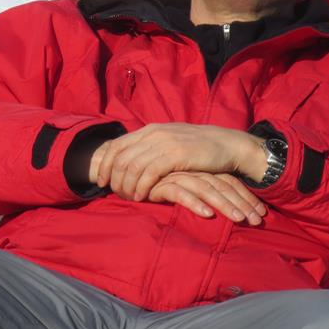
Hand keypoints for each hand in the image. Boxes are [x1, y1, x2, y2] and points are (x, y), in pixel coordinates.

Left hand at [89, 123, 266, 199]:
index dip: (105, 165)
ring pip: (133, 167)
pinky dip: (142, 187)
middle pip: (121, 158)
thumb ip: (150, 147)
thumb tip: (129, 161)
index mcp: (149, 129)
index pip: (116, 146)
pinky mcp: (176, 155)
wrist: (227, 144)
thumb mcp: (169, 141)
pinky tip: (142, 197)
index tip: (101, 182)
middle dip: (114, 179)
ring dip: (127, 186)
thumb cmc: (197, 147)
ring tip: (129, 198)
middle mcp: (153, 133)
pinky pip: (150, 173)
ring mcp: (164, 143)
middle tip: (116, 195)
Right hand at [148, 171, 264, 225]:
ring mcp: (176, 174)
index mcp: (200, 169)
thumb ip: (200, 190)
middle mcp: (191, 170)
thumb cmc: (157, 182)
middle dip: (241, 203)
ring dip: (224, 204)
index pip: (228, 182)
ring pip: (205, 189)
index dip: (245, 197)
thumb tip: (222, 207)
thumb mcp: (184, 184)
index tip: (260, 215)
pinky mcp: (160, 182)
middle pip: (221, 185)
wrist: (126, 169)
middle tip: (256, 221)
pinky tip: (207, 215)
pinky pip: (180, 193)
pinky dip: (194, 203)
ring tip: (238, 219)